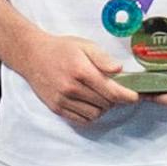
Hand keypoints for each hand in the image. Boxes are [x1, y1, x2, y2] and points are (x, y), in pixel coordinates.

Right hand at [7, 26, 136, 126]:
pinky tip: (89, 102)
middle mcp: (71, 88)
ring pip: (95, 114)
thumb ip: (103, 58)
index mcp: (81, 71)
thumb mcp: (85, 46)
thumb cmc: (61, 49)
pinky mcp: (57, 108)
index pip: (111, 92)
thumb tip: (119, 70)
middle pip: (106, 104)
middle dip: (114, 99)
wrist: (32, 56)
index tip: (134, 96)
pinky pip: (82, 120)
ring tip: (99, 95)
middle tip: (113, 89)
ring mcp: (63, 100)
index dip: (127, 96)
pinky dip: (90, 114)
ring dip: (102, 107)